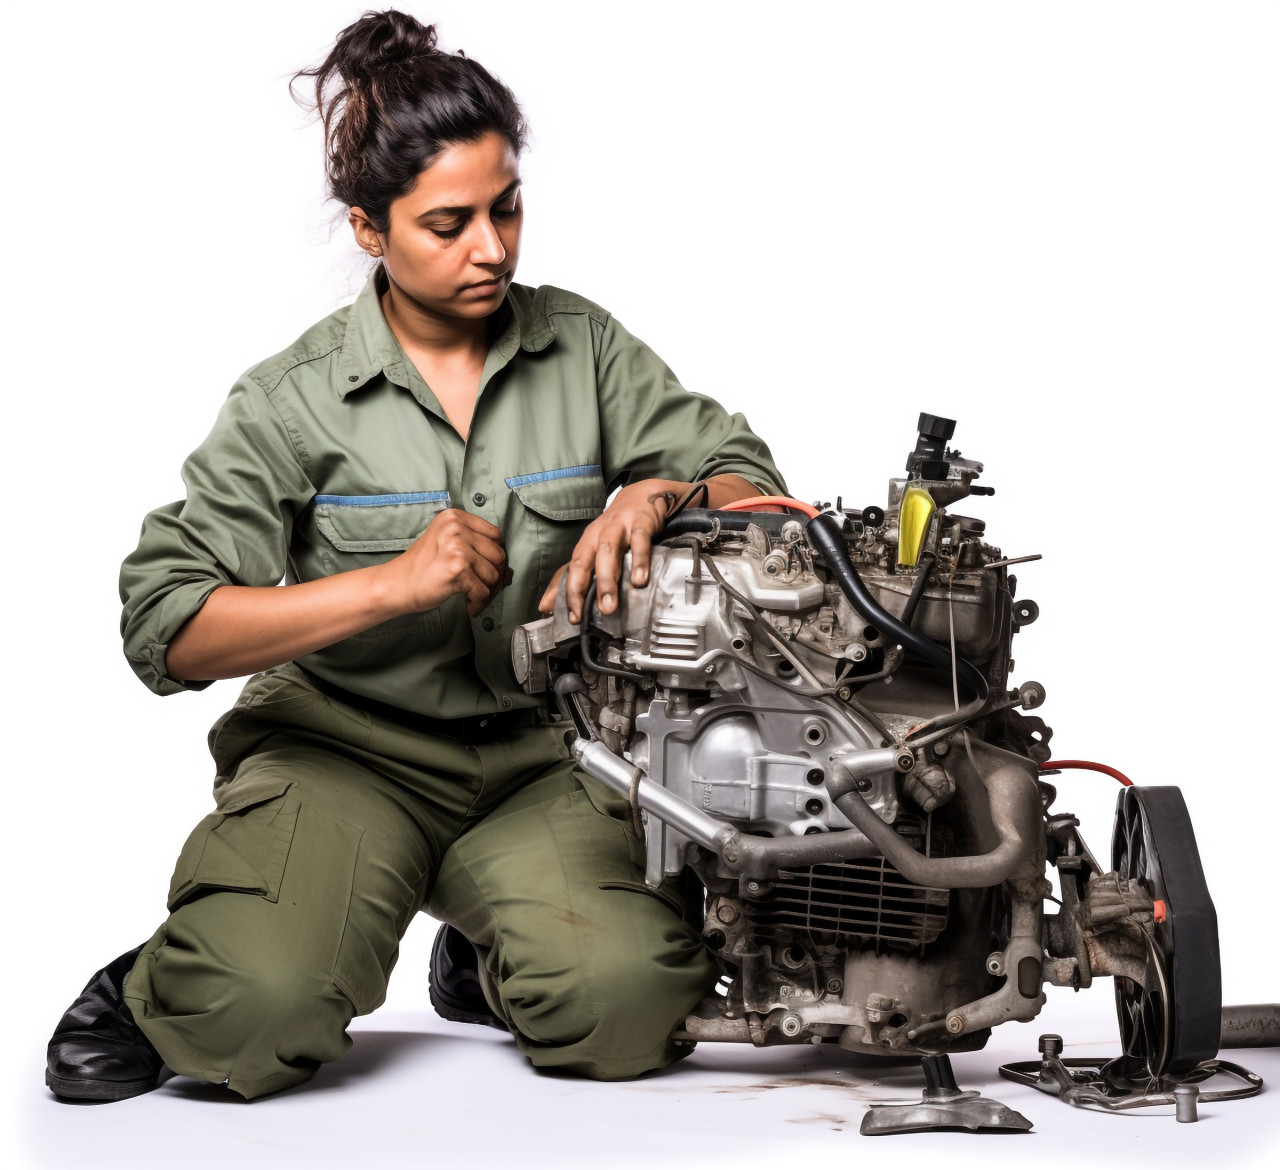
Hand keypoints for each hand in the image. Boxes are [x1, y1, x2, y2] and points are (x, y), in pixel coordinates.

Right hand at [383, 508, 508, 616]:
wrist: (396, 585)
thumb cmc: (422, 567)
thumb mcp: (444, 540)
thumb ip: (470, 540)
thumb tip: (503, 561)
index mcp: (455, 517)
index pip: (495, 534)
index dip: (495, 554)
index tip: (488, 567)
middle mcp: (457, 528)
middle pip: (498, 555)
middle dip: (493, 575)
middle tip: (482, 586)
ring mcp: (458, 547)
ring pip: (494, 575)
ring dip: (485, 590)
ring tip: (471, 594)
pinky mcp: (457, 568)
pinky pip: (483, 591)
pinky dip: (477, 602)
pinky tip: (468, 603)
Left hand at [538, 479, 680, 623]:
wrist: (642, 496)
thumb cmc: (617, 529)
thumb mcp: (596, 549)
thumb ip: (574, 577)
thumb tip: (546, 606)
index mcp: (586, 543)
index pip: (572, 570)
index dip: (570, 594)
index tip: (573, 618)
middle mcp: (598, 534)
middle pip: (585, 561)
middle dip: (584, 589)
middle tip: (591, 614)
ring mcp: (619, 527)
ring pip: (608, 552)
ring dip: (607, 580)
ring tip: (610, 605)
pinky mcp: (641, 522)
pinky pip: (639, 541)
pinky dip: (639, 560)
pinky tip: (640, 581)